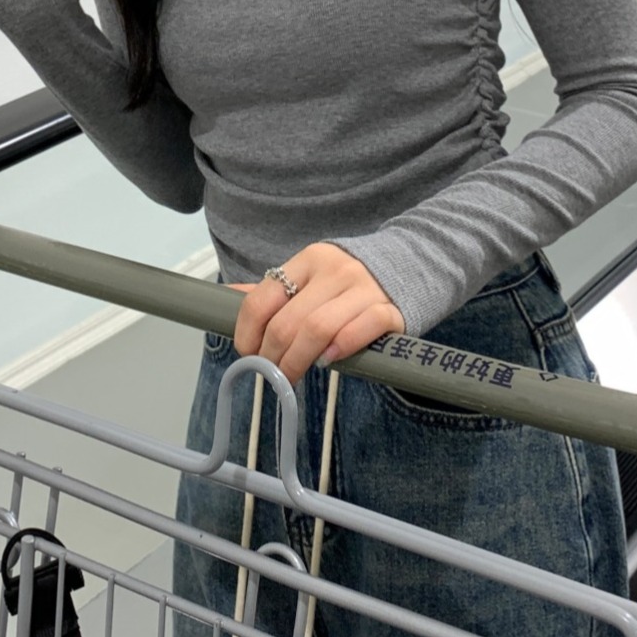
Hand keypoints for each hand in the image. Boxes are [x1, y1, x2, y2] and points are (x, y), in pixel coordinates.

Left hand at [229, 243, 404, 384]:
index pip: (263, 298)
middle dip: (271, 356)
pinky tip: (329, 360)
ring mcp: (364, 288)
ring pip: (318, 329)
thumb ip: (274, 290)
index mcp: (307, 260)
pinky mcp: (390, 309)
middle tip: (270, 374)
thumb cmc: (348, 280)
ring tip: (291, 376)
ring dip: (298, 360)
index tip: (247, 354)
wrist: (410, 263)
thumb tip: (226, 299)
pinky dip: (340, 348)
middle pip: (288, 322)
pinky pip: (361, 329)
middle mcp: (333, 270)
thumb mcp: (310, 275)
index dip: (247, 333)